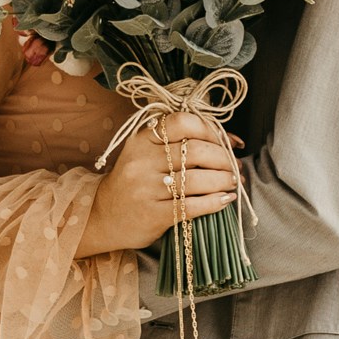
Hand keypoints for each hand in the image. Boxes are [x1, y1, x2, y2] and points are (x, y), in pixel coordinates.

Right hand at [80, 114, 238, 256]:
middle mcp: (143, 160)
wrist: (103, 216)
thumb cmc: (134, 182)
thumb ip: (178, 143)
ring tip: (233, 182)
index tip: (226, 143)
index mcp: (142, 138)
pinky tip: (225, 200)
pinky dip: (215, 202)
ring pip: (198, 179)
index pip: (184, 122)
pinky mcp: (153, 214)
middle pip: (197, 151)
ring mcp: (147, 188)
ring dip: (224, 180)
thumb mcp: (145, 153)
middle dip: (224, 159)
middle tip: (235, 167)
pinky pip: (193, 206)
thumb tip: (230, 141)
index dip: (212, 131)